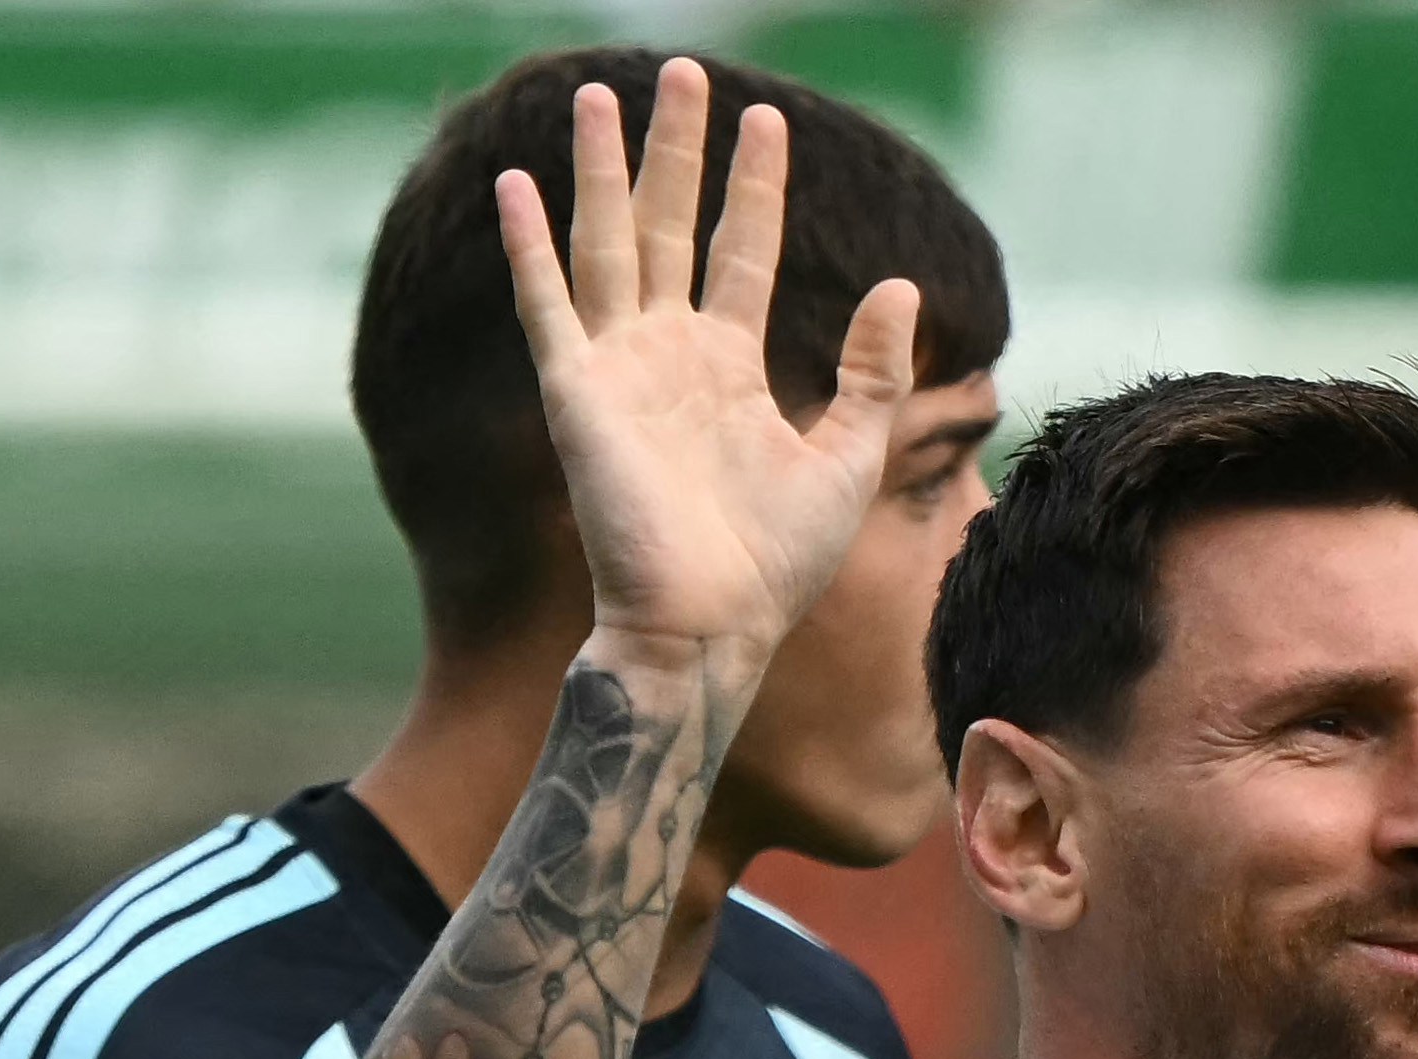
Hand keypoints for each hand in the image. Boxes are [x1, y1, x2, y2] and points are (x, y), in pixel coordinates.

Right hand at [498, 62, 921, 672]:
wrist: (712, 627)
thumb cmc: (777, 565)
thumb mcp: (850, 458)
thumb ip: (874, 373)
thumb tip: (900, 286)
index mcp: (729, 366)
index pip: (743, 249)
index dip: (755, 184)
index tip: (764, 117)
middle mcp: (670, 355)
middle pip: (672, 224)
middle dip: (676, 149)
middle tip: (680, 72)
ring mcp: (620, 369)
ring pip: (608, 243)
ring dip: (601, 169)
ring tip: (599, 93)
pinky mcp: (577, 394)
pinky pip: (547, 305)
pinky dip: (529, 246)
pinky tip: (516, 186)